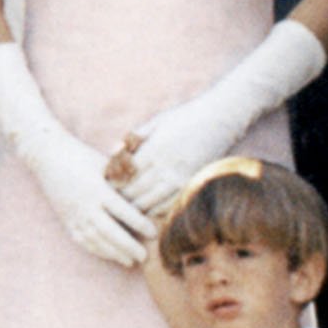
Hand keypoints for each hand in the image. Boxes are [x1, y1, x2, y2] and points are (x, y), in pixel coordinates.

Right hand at [27, 125, 152, 266]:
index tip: (154, 233)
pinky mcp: (67, 221)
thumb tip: (146, 185)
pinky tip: (110, 256)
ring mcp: (75, 216)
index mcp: (98, 190)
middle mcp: (86, 206)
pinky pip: (83, 241)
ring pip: (97, 240)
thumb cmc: (82, 156)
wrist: (48, 158)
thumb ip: (123, 177)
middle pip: (111, 232)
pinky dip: (98, 251)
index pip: (123, 211)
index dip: (140, 224)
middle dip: (128, 246)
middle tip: (145, 256)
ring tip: (130, 262)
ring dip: (114, 253)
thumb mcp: (105, 163)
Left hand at [115, 92, 240, 215]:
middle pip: (135, 194)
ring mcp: (181, 178)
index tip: (104, 188)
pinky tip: (148, 208)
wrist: (222, 119)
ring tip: (126, 210)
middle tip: (110, 204)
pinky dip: (155, 210)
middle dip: (121, 200)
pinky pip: (168, 206)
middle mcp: (166, 167)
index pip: (125, 176)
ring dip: (136, 208)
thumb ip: (134, 137)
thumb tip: (112, 151)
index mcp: (154, 149)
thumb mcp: (157, 121)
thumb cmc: (186, 117)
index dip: (112, 185)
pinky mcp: (192, 185)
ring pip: (150, 204)